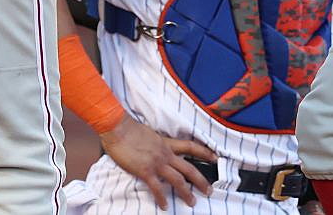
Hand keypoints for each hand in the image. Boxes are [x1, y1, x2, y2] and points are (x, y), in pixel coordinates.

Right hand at [99, 116, 214, 209]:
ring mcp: (156, 163)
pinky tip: (165, 206)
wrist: (117, 128)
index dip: (204, 152)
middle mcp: (165, 153)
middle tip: (209, 190)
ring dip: (186, 193)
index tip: (215, 158)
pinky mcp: (145, 171)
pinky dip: (162, 198)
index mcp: (166, 143)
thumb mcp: (149, 134)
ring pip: (178, 180)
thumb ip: (156, 143)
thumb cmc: (128, 129)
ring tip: (192, 202)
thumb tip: (156, 148)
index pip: (190, 147)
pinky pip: (157, 188)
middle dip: (201, 181)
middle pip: (189, 168)